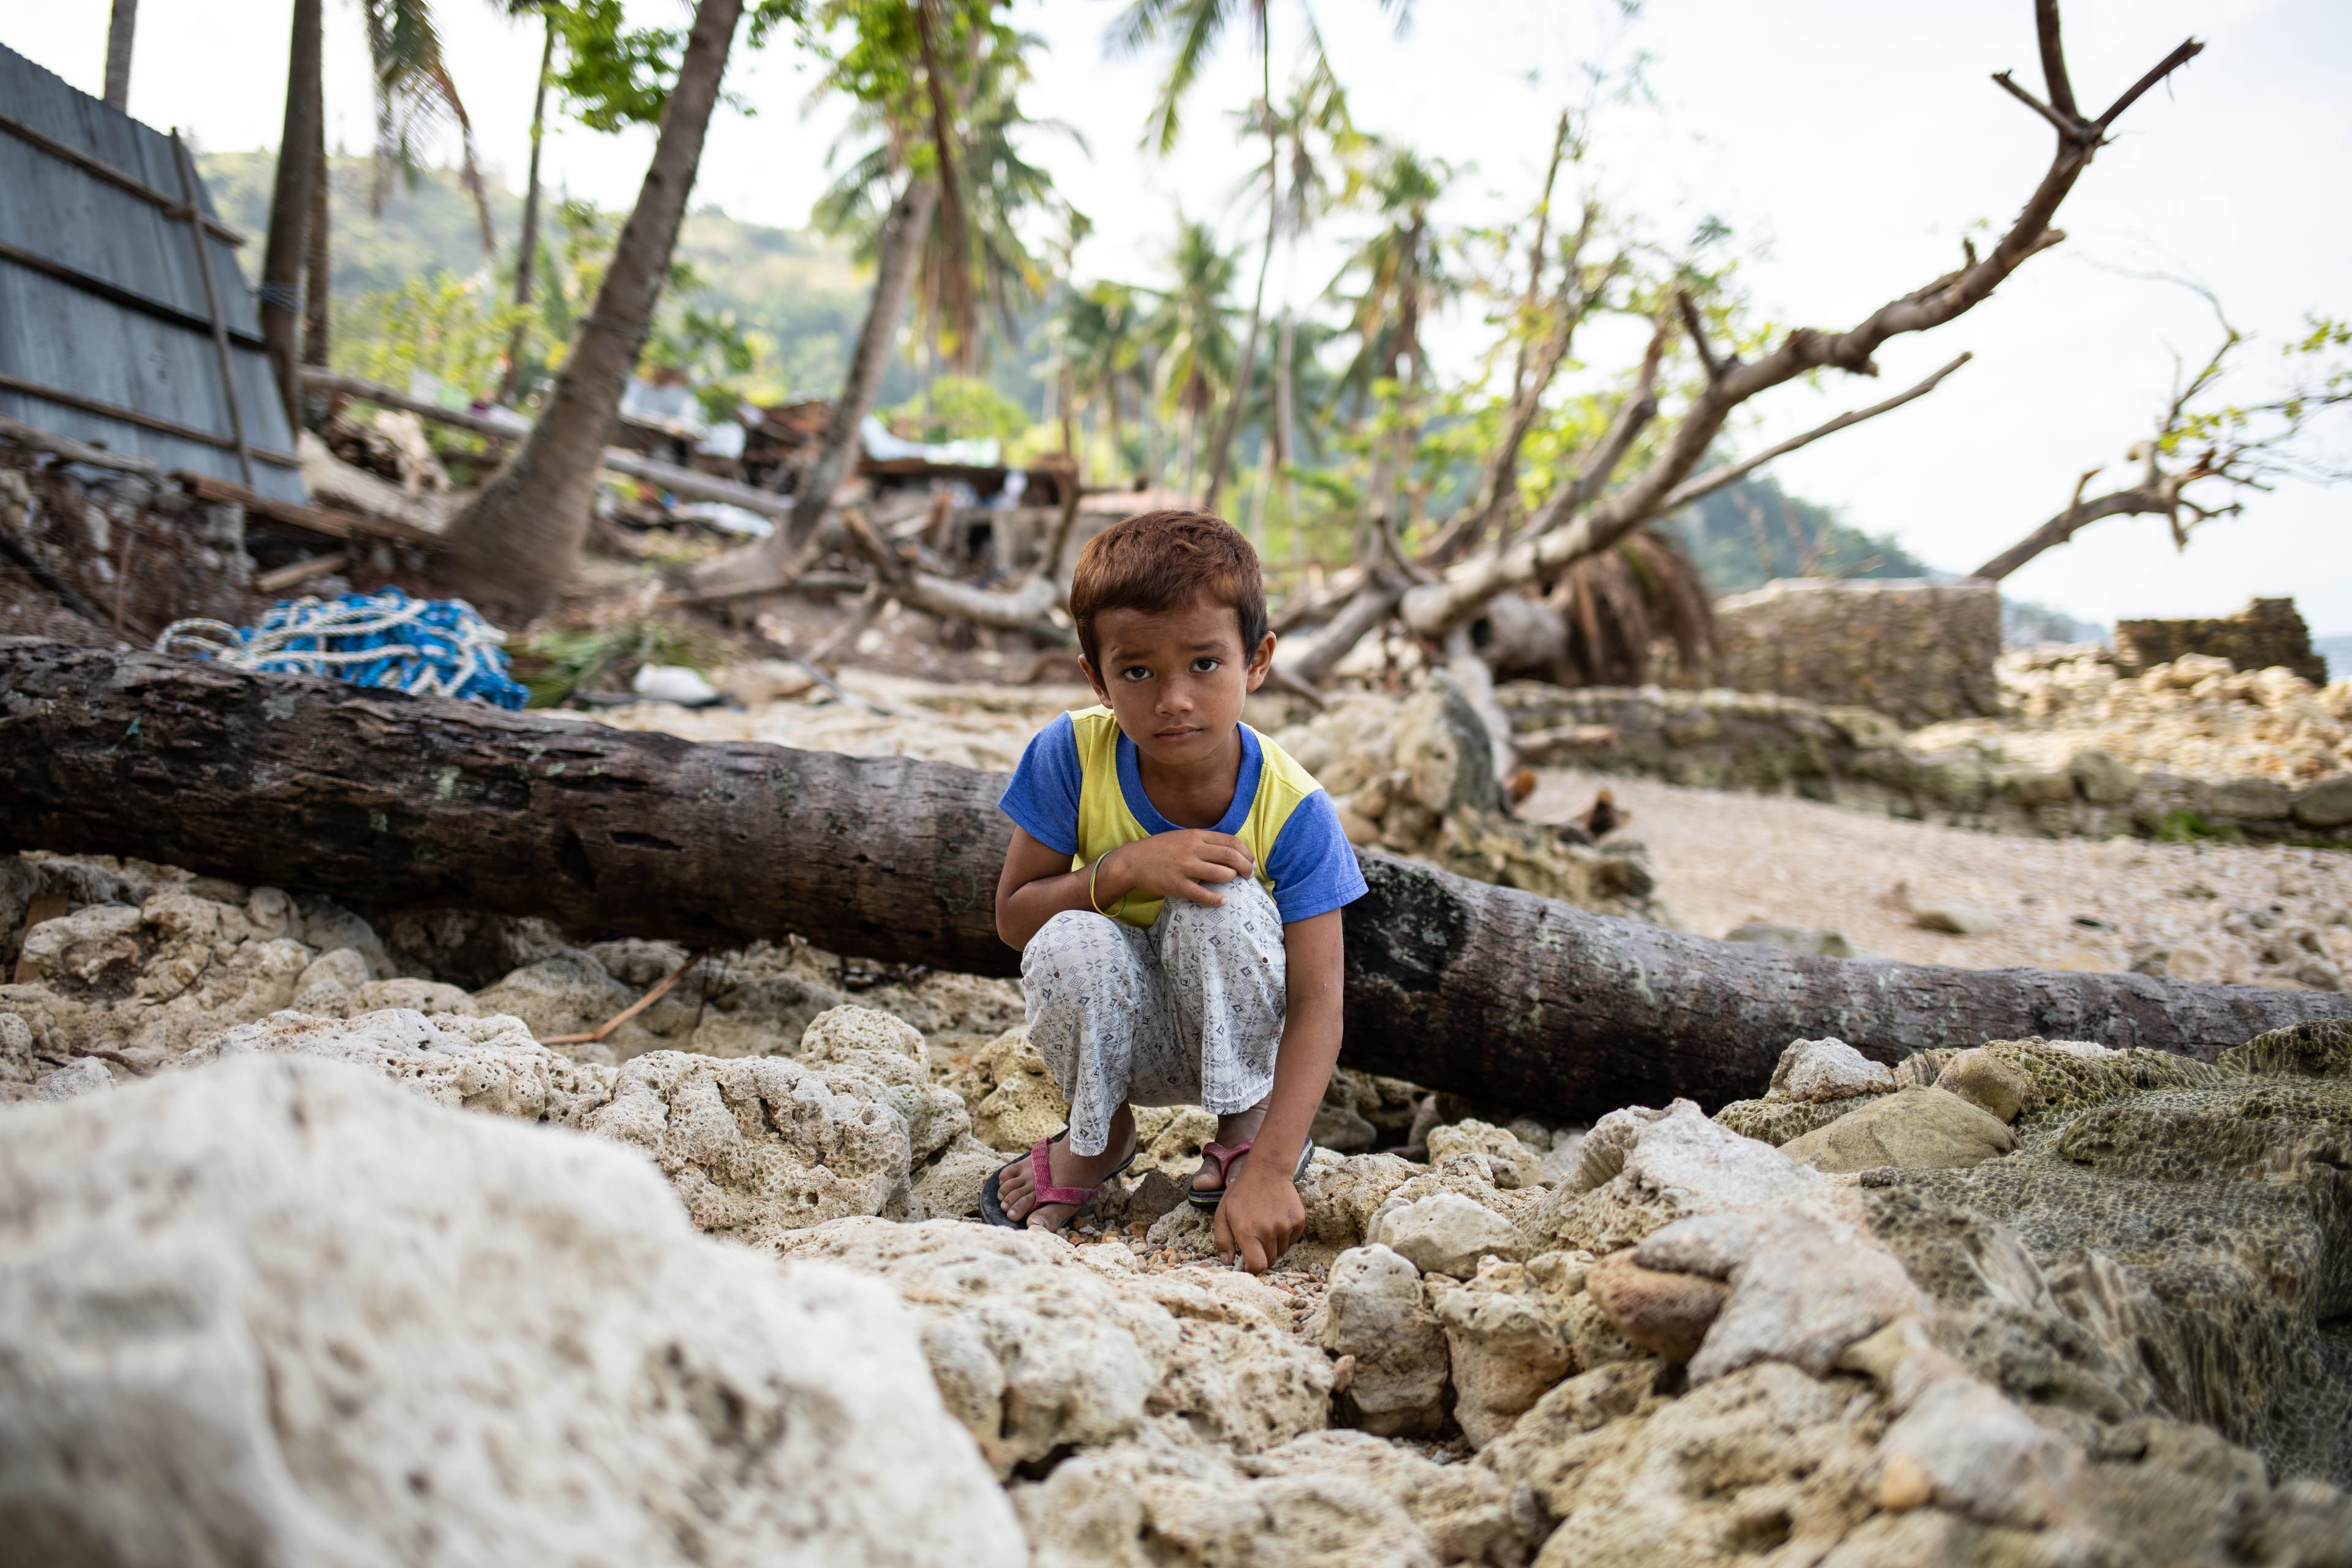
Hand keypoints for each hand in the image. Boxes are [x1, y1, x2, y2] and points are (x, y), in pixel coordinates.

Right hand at [1107, 831, 1254, 908]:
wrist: (1133, 861)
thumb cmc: (1159, 849)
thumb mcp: (1183, 837)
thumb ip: (1204, 841)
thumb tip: (1229, 849)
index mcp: (1196, 836)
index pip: (1231, 841)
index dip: (1246, 852)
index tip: (1250, 861)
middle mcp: (1193, 849)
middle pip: (1230, 856)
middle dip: (1245, 867)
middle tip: (1249, 875)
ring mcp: (1185, 867)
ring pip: (1220, 874)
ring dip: (1232, 879)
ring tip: (1235, 883)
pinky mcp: (1177, 885)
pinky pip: (1202, 894)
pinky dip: (1216, 899)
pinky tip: (1223, 901)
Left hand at [1214, 1153, 1304, 1274]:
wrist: (1267, 1171)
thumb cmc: (1241, 1193)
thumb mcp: (1223, 1214)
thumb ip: (1223, 1240)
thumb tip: (1228, 1262)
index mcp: (1247, 1231)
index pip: (1257, 1266)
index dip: (1253, 1269)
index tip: (1249, 1264)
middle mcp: (1268, 1231)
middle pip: (1270, 1260)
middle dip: (1262, 1255)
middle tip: (1256, 1240)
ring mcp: (1286, 1226)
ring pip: (1282, 1251)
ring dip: (1274, 1245)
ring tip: (1266, 1226)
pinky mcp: (1299, 1221)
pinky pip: (1293, 1240)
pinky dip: (1285, 1236)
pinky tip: (1277, 1220)